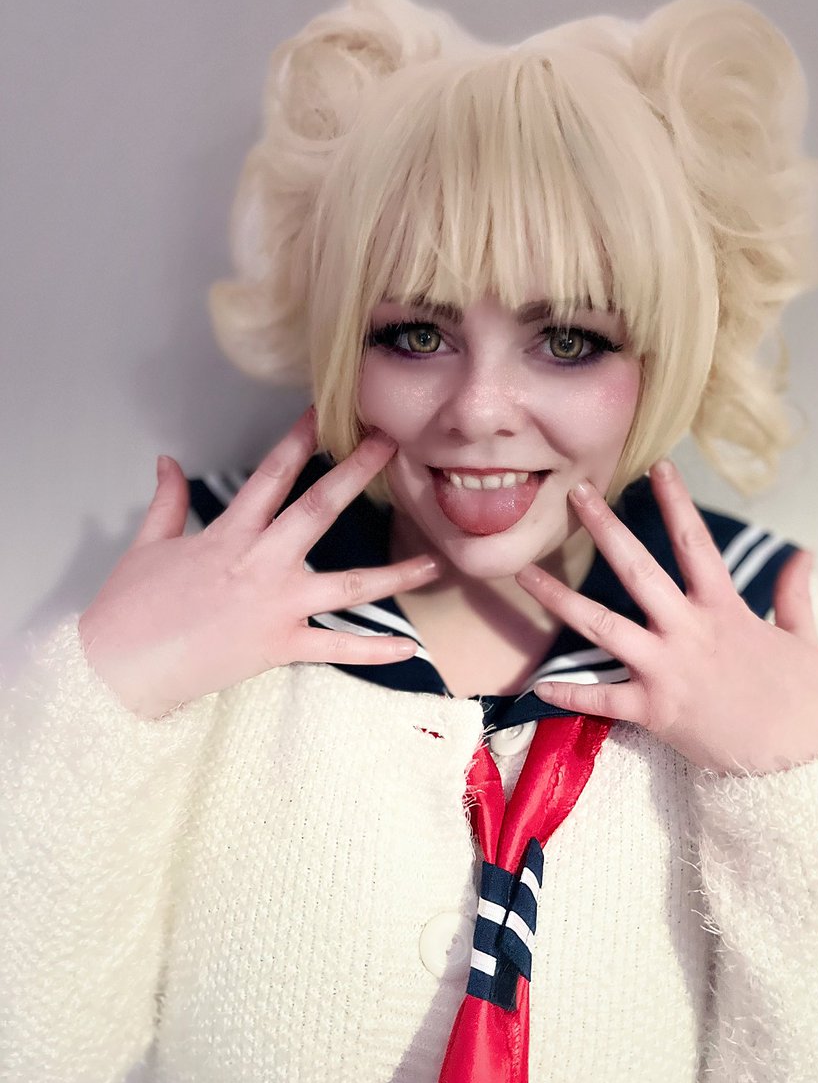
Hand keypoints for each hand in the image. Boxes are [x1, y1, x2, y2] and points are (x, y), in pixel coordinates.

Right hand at [78, 409, 439, 718]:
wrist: (119, 669)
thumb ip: (166, 500)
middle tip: (390, 444)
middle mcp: (261, 563)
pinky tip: (408, 647)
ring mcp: (276, 607)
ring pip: (348, 585)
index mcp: (229, 534)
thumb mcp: (147, 545)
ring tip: (433, 563)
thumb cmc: (129, 608)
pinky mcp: (280, 648)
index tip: (326, 414)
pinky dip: (373, 650)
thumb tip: (166, 461)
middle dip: (357, 473)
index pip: (271, 475)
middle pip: (319, 509)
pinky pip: (337, 648)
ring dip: (394, 573)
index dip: (299, 440)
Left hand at [514, 460, 817, 775]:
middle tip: (576, 493)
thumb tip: (804, 553)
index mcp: (725, 610)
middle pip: (636, 570)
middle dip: (604, 528)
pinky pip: (601, 700)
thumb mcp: (805, 640)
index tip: (656, 467)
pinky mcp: (652, 711)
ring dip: (559, 598)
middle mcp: (687, 632)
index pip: (694, 543)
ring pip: (601, 626)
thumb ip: (795, 594)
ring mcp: (665, 670)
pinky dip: (568, 694)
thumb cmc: (806, 704)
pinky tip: (535, 686)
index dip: (676, 502)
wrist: (800, 768)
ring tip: (524, 572)